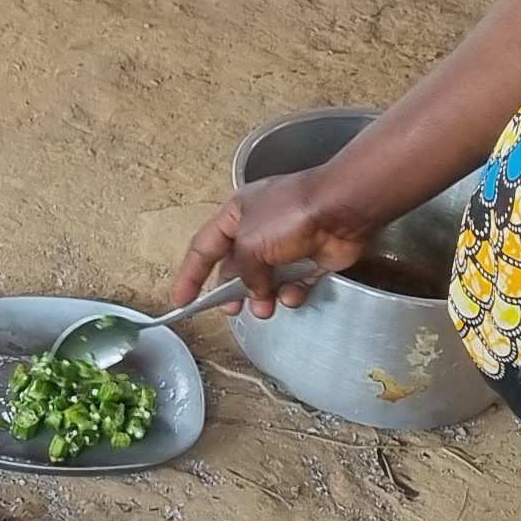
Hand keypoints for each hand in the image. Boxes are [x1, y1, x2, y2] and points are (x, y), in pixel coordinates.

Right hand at [168, 165, 376, 318]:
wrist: (339, 210)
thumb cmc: (290, 214)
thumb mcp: (249, 243)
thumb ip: (242, 272)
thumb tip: (252, 291)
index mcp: (236, 214)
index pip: (204, 247)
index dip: (190, 275)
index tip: (181, 300)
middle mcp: (258, 228)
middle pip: (236, 266)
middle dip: (232, 291)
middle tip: (230, 311)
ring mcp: (286, 244)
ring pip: (266, 280)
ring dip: (264, 297)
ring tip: (264, 309)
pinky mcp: (310, 259)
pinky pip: (293, 284)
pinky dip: (291, 292)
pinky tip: (292, 295)